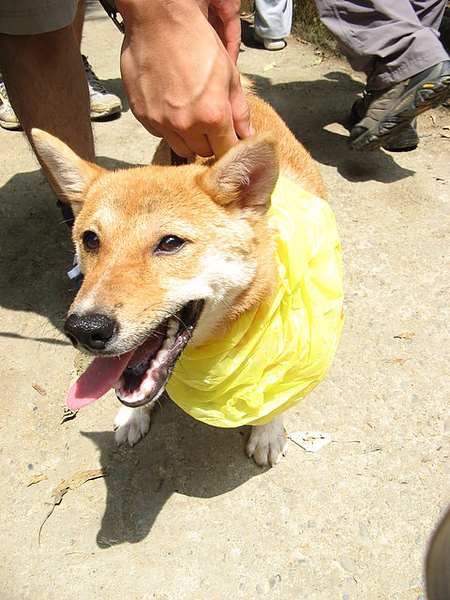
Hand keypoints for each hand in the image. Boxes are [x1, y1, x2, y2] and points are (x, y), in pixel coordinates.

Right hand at [116, 0, 251, 157]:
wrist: (157, 20)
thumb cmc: (195, 40)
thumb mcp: (229, 74)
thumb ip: (239, 110)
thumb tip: (246, 135)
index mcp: (212, 115)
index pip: (227, 152)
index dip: (231, 148)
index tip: (230, 141)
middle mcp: (185, 124)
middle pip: (203, 152)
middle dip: (210, 140)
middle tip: (209, 119)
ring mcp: (161, 122)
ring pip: (181, 148)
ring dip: (189, 137)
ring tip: (190, 113)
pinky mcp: (143, 117)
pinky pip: (160, 134)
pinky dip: (168, 126)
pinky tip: (171, 105)